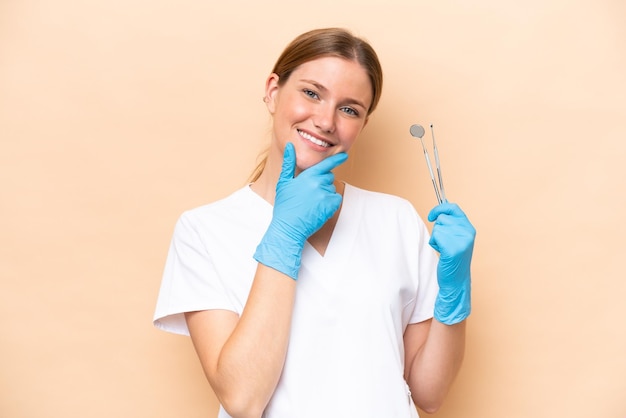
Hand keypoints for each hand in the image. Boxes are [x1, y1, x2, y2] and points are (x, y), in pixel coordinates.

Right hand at [254, 143, 347, 278]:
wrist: (288, 227)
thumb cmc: (285, 206)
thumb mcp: (284, 182)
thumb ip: (289, 163)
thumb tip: (290, 146)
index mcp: (308, 175)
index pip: (326, 164)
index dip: (337, 159)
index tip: (345, 155)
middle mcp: (318, 183)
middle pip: (329, 177)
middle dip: (322, 183)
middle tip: (309, 195)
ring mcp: (326, 194)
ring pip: (332, 189)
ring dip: (325, 194)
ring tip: (311, 204)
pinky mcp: (331, 205)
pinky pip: (336, 199)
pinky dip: (330, 203)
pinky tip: (318, 209)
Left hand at [428, 203, 475, 324]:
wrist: (456, 281)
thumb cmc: (453, 260)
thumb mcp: (457, 238)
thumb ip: (452, 224)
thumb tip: (441, 207)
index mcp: (469, 228)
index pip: (453, 208)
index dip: (440, 209)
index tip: (432, 216)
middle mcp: (468, 232)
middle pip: (442, 218)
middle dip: (438, 230)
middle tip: (445, 244)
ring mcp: (462, 240)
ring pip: (437, 228)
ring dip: (436, 238)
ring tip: (444, 249)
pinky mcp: (453, 248)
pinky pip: (436, 237)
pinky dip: (435, 244)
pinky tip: (442, 253)